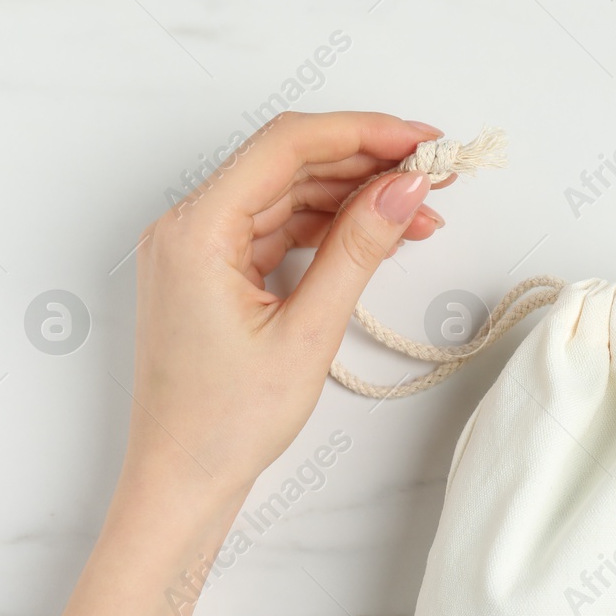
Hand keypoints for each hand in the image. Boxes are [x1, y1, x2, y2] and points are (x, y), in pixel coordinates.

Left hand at [123, 110, 446, 501]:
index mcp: (196, 230)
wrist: (181, 482)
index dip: (363, 133)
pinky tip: (377, 236)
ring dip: (354, 197)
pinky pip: (277, 229)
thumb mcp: (307, 333)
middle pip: (289, 163)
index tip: (422, 142)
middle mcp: (188, 226)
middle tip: (435, 173)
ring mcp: (198, 249)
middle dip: (366, 162)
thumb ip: (357, 250)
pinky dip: (328, 229)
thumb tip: (403, 190)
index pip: (288, 146)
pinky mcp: (212, 273)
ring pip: (288, 195)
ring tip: (420, 211)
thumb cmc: (224, 424)